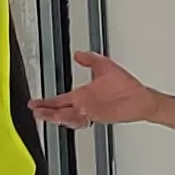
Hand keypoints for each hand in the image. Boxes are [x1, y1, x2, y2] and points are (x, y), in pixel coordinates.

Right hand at [34, 50, 154, 128]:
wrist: (140, 98)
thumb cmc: (125, 85)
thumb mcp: (104, 66)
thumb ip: (90, 60)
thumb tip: (78, 54)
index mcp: (82, 95)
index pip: (58, 100)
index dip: (45, 102)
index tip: (33, 103)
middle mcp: (84, 105)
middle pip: (60, 111)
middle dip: (47, 112)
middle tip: (36, 112)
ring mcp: (91, 112)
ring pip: (69, 117)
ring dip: (58, 117)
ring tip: (49, 115)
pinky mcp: (100, 117)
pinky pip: (83, 121)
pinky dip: (74, 120)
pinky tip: (66, 118)